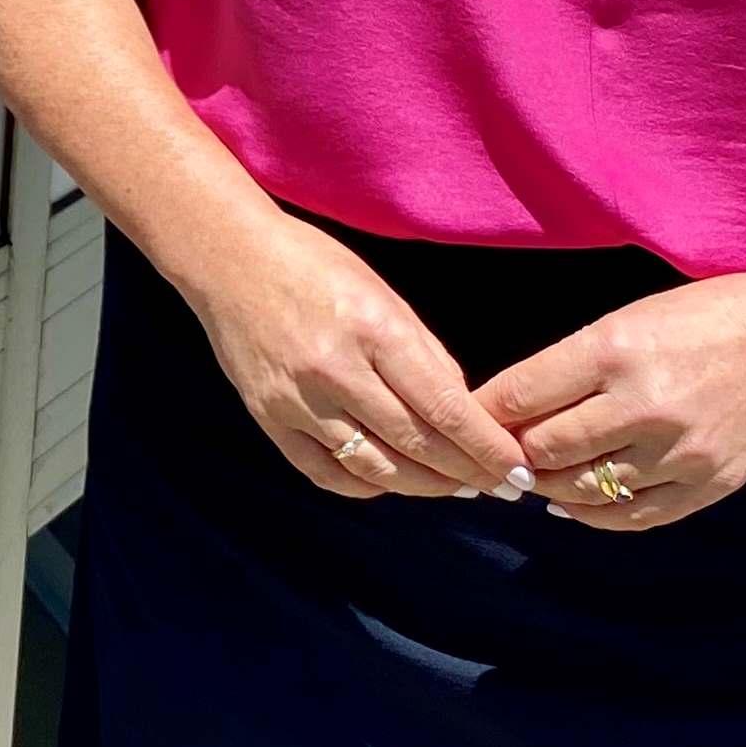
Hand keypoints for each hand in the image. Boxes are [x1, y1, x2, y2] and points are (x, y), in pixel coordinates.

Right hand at [173, 212, 537, 499]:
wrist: (226, 258)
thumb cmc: (312, 265)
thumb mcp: (382, 294)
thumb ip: (424, 355)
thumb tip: (461, 411)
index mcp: (372, 330)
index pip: (444, 408)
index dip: (487, 448)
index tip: (519, 471)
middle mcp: (333, 370)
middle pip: (416, 445)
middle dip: (469, 473)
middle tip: (502, 488)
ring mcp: (296, 400)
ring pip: (375, 468)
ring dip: (424, 486)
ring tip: (454, 486)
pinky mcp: (268, 418)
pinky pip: (325, 473)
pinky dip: (367, 485)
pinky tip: (392, 479)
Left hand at [471, 272, 745, 530]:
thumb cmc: (706, 320)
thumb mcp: (628, 321)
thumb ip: (571, 366)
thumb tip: (510, 409)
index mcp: (615, 351)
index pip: (520, 396)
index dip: (482, 413)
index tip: (464, 421)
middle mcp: (644, 405)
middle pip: (546, 449)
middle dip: (512, 454)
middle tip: (494, 455)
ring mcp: (681, 451)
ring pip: (585, 489)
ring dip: (548, 487)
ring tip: (532, 477)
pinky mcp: (711, 484)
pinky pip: (636, 516)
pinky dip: (594, 515)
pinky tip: (573, 504)